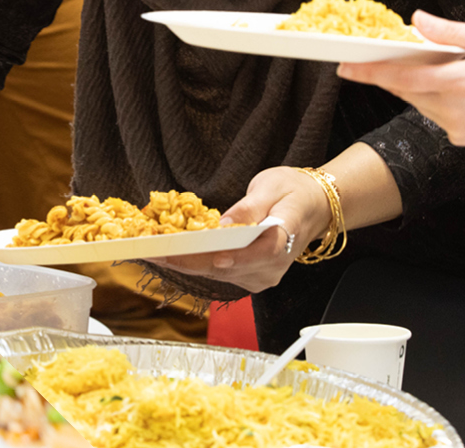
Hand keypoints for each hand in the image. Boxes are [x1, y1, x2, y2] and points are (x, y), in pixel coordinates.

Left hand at [147, 166, 330, 292]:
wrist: (313, 207)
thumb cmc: (293, 192)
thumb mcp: (271, 188)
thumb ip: (249, 208)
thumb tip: (225, 224)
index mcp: (285, 240)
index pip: (259, 254)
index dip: (234, 258)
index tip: (211, 256)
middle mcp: (272, 267)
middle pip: (226, 267)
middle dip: (187, 260)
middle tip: (154, 252)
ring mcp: (260, 276)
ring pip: (215, 273)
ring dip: (183, 263)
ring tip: (151, 252)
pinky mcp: (248, 277)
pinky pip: (215, 272)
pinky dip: (191, 263)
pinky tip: (167, 255)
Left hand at [338, 10, 464, 145]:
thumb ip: (453, 33)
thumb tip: (417, 20)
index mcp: (463, 83)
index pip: (404, 78)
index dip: (370, 73)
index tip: (344, 68)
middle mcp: (458, 110)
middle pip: (406, 91)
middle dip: (389, 75)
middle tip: (372, 60)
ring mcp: (461, 128)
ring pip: (418, 104)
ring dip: (414, 87)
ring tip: (432, 69)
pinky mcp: (464, 139)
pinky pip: (434, 116)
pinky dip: (432, 101)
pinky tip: (449, 89)